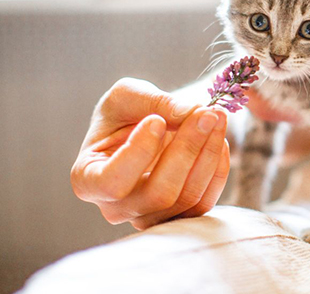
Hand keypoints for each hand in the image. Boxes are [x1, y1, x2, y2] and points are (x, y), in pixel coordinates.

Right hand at [71, 78, 229, 229]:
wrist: (146, 126)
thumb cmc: (127, 112)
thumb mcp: (129, 95)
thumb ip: (156, 102)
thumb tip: (191, 113)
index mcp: (88, 179)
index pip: (112, 182)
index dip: (139, 154)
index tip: (157, 120)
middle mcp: (116, 207)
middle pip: (159, 193)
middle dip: (188, 149)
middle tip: (206, 113)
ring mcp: (149, 216)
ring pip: (187, 198)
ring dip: (209, 154)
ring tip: (217, 117)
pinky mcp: (179, 216)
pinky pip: (204, 202)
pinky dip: (218, 169)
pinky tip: (219, 140)